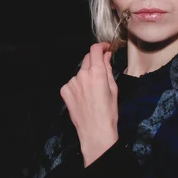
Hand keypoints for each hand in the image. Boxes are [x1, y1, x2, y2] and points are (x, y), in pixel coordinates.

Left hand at [60, 42, 118, 166]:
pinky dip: (78, 86)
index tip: (105, 48)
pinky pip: (72, 83)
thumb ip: (108, 69)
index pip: (95, 50)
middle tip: (101, 72)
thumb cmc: (109, 112)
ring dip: (86, 76)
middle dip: (94, 61)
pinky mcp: (64, 90)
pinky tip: (84, 98)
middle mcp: (82, 74)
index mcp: (96, 72)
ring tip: (92, 92)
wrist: (95, 131)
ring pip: (80, 72)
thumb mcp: (113, 88)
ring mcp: (71, 82)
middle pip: (87, 59)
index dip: (100, 46)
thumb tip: (106, 55)